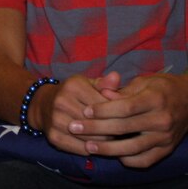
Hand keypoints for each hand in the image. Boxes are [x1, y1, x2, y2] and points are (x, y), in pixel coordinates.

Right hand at [36, 74, 117, 154]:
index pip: (104, 105)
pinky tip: (97, 146)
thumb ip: (104, 84)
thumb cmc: (72, 93)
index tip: (125, 118)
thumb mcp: (87, 84)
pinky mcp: (53, 136)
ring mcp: (56, 120)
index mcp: (73, 86)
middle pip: (98, 123)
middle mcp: (62, 102)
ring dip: (104, 142)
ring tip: (113, 141)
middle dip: (113, 130)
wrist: (42, 104)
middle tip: (122, 133)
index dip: (118, 114)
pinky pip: (80, 149)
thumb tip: (117, 77)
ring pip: (91, 138)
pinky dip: (92, 150)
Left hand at [72, 73, 187, 167]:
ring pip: (133, 148)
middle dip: (96, 129)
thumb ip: (121, 91)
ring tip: (88, 146)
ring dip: (108, 149)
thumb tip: (100, 94)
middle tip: (74, 128)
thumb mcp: (143, 82)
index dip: (102, 110)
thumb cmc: (161, 88)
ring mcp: (165, 138)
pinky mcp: (167, 150)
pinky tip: (113, 155)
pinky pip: (145, 160)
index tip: (84, 111)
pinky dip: (128, 160)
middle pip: (124, 128)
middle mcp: (161, 120)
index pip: (125, 107)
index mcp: (155, 100)